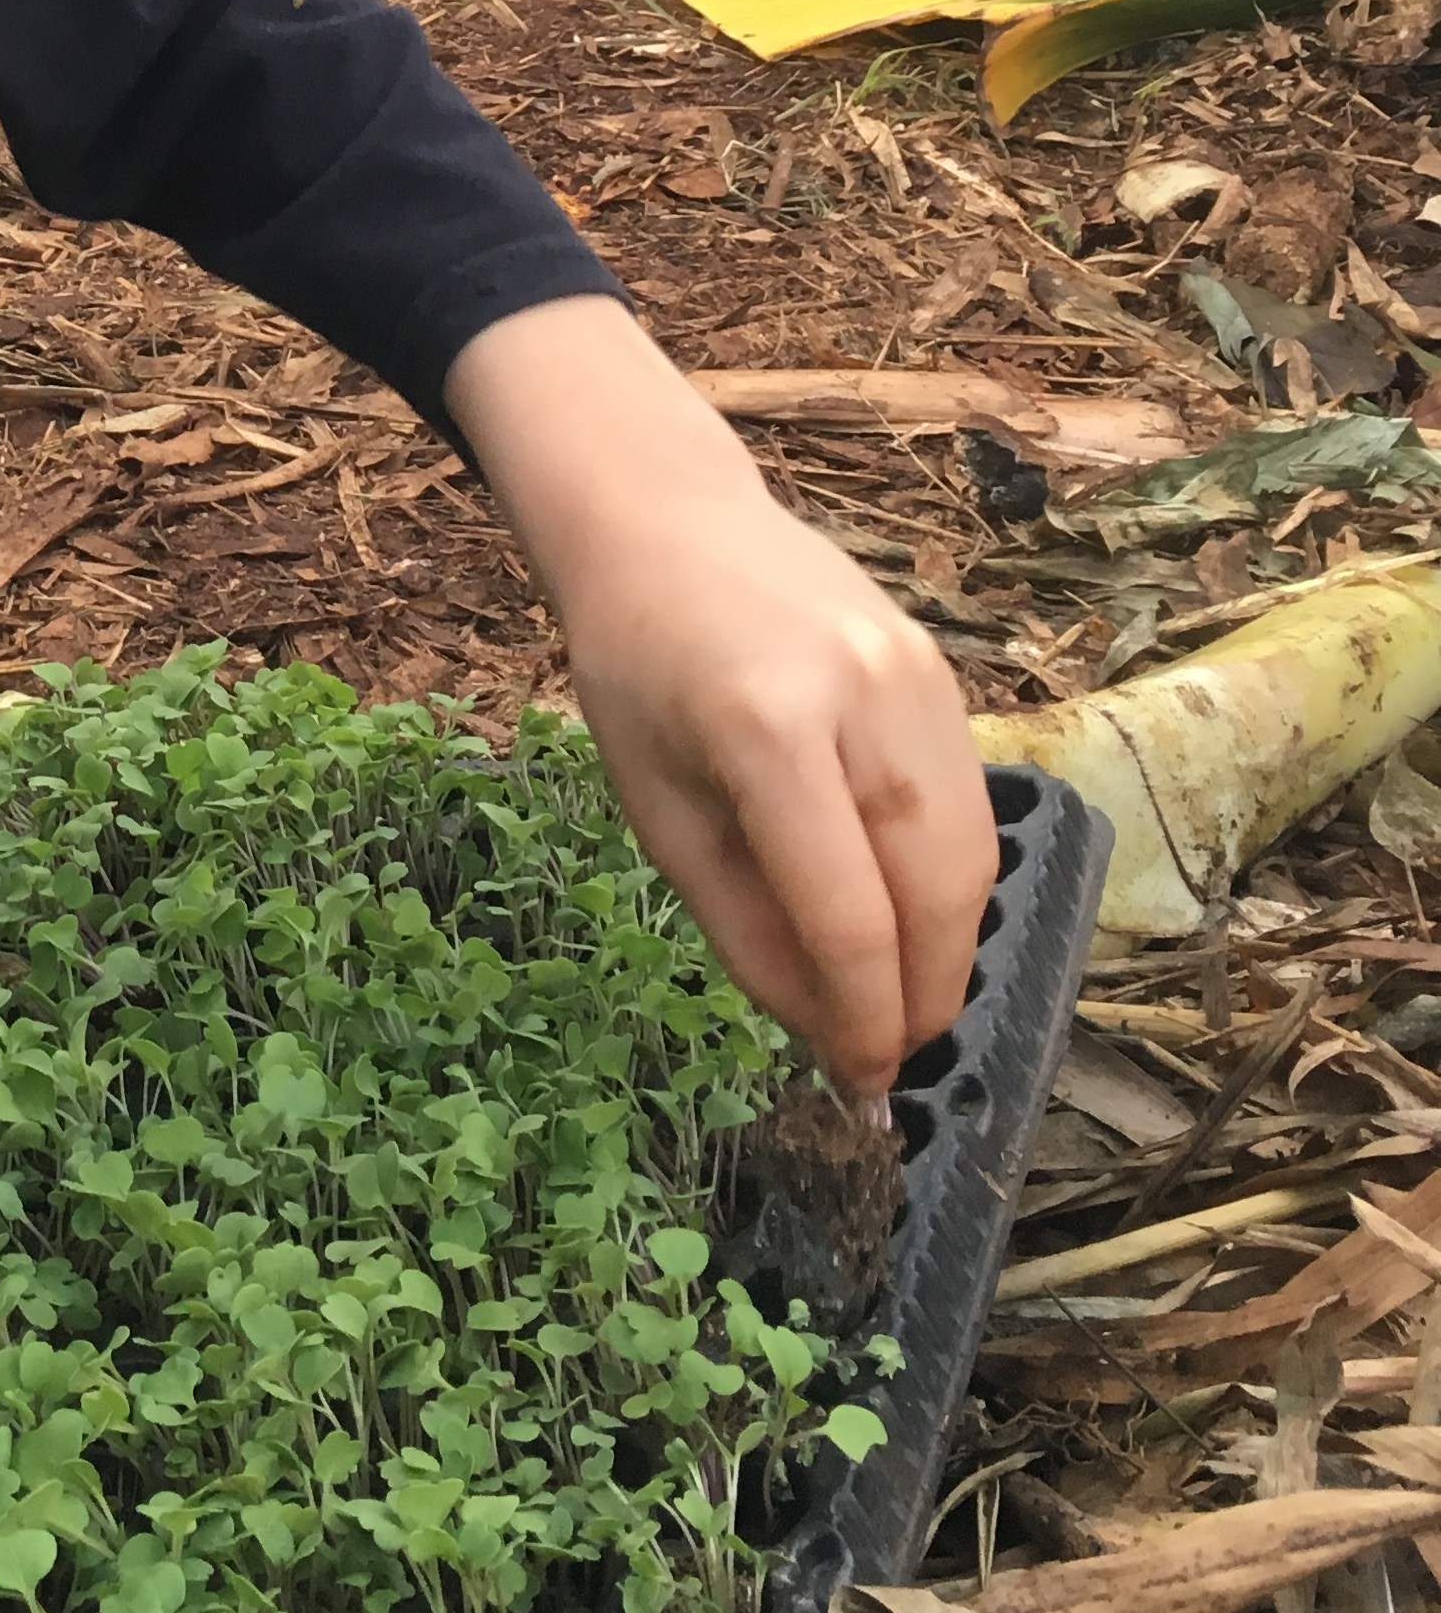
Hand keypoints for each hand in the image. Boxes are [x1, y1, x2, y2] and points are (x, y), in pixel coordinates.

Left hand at [444, 295, 997, 1095]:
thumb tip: (829, 1034)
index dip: (864, 1021)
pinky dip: (953, 876)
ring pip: (973, 853)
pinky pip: (969, 800)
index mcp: (767, 730)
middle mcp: (860, 696)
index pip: (847, 914)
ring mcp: (915, 674)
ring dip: (952, 946)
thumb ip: (746, 930)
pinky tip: (914, 917)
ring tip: (907, 1004)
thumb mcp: (660, 811)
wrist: (667, 523)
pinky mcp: (941, 668)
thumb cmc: (638, 670)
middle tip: (895, 1060)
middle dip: (926, 997)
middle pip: (934, 890)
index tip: (862, 1089)